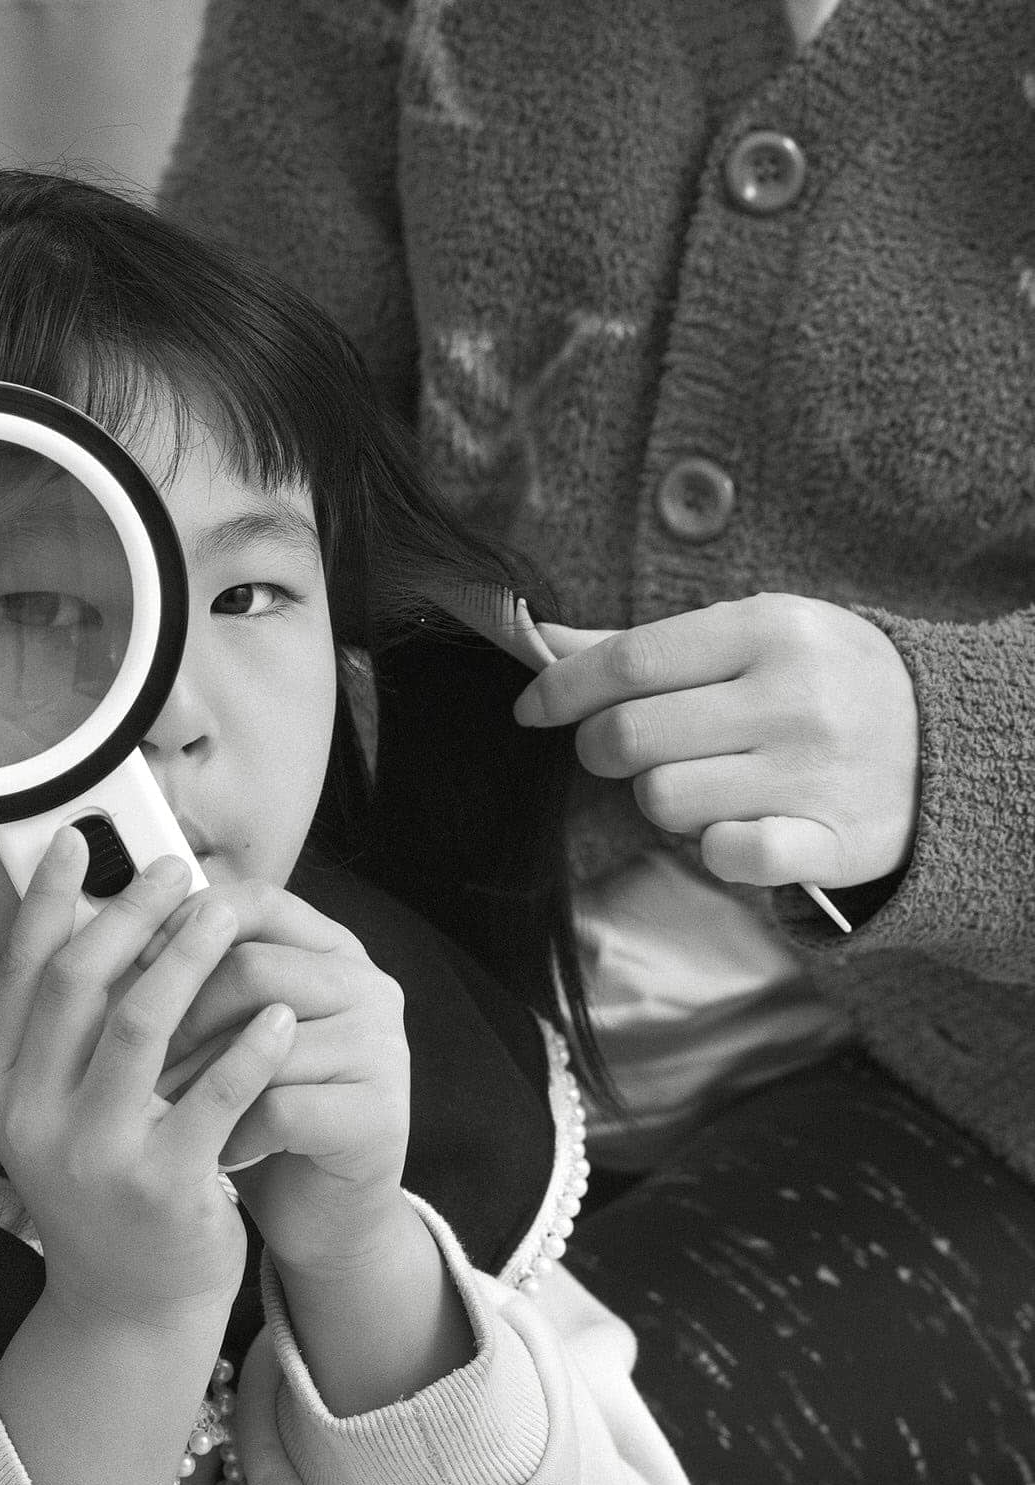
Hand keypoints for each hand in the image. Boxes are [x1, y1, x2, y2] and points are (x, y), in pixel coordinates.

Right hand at [0, 832, 297, 1330]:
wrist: (130, 1304)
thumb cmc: (110, 1186)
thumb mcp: (65, 1113)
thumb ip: (72, 1035)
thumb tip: (105, 918)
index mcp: (5, 1090)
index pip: (20, 974)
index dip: (46, 901)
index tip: (75, 839)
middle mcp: (35, 1120)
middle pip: (78, 985)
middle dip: (130, 914)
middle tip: (176, 871)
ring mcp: (96, 1156)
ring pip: (141, 1027)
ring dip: (188, 958)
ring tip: (227, 915)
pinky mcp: (163, 1187)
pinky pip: (215, 1096)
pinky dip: (248, 1046)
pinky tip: (278, 1011)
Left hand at [144, 880, 473, 1415]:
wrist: (325, 1212)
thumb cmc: (260, 1110)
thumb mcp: (229, 1033)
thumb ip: (195, 979)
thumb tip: (95, 931)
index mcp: (330, 950)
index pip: (256, 902)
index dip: (181, 924)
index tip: (126, 959)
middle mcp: (366, 988)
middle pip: (251, 968)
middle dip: (178, 1015)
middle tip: (131, 1057)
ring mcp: (380, 1051)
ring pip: (265, 1039)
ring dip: (200, 1079)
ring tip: (160, 1108)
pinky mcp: (375, 1118)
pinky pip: (281, 1109)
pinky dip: (235, 1135)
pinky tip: (215, 1155)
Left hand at [514, 595, 920, 890]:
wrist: (953, 740)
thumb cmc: (823, 679)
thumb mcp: (751, 635)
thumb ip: (645, 644)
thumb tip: (539, 638)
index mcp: (768, 629)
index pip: (629, 661)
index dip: (562, 689)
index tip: (532, 707)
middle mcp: (793, 698)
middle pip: (628, 737)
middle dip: (603, 749)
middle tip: (629, 749)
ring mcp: (815, 773)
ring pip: (662, 799)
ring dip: (660, 797)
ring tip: (704, 780)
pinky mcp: (833, 843)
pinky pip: (725, 855)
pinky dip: (714, 847)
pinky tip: (737, 825)